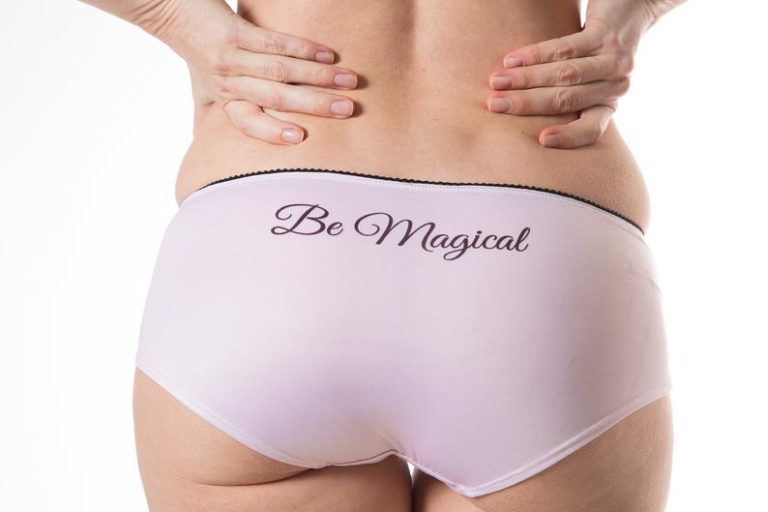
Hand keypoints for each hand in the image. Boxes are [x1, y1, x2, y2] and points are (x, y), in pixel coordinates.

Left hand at [165, 3, 359, 144]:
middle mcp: (227, 81)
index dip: (271, 132)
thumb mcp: (204, 89)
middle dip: (315, 104)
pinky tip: (327, 53)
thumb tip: (216, 151)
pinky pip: (273, 41)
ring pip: (280, 70)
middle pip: (275, 97)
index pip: (248, 122)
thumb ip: (214, 116)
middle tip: (348, 110)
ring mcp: (231, 56)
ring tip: (349, 81)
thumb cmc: (196, 52)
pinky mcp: (234, 31)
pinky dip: (302, 47)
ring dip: (318, 75)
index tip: (300, 138)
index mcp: (225, 100)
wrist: (171, 9)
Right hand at [486, 2, 658, 148]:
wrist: (631, 9)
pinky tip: (512, 59)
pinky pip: (565, 47)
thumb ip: (565, 98)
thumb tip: (519, 115)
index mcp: (608, 104)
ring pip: (563, 74)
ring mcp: (612, 60)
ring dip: (525, 79)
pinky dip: (535, 55)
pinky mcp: (604, 34)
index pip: (592, 129)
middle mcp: (614, 86)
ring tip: (496, 82)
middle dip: (526, 104)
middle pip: (566, 100)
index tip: (541, 140)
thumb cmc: (596, 55)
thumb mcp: (588, 82)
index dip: (569, 137)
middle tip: (494, 105)